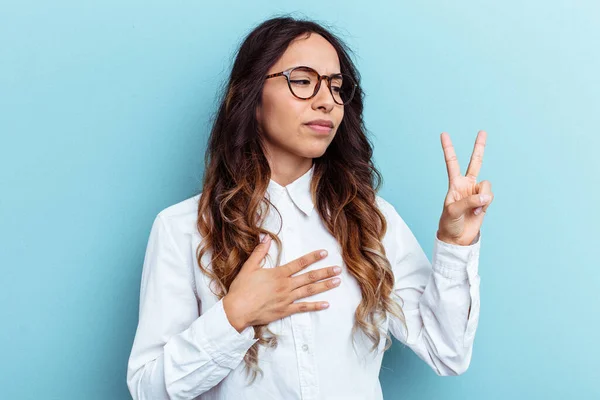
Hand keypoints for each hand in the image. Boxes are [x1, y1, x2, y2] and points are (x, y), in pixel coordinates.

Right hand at [222, 235, 341, 332]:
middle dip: (325, 272)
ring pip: (309, 291)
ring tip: (336, 282)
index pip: (299, 263)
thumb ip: (259, 252)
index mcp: (278, 274)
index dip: (313, 257)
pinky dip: (315, 306)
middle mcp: (286, 285)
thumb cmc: (241, 289)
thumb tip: (265, 237)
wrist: (237, 310)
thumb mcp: (249, 267)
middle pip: (309, 277)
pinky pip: (303, 308)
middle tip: (338, 269)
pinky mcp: (285, 311)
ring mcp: (287, 299)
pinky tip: (326, 304)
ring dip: (324, 286)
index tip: (324, 253)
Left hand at [436, 130, 493, 245]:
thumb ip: (469, 201)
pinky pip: (490, 197)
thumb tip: (486, 196)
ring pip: (487, 185)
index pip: (451, 162)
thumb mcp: (453, 211)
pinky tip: (479, 211)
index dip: (448, 148)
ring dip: (483, 197)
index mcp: (454, 184)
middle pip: (475, 162)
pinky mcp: (485, 201)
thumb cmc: (449, 224)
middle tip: (482, 131)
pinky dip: (486, 204)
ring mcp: (477, 192)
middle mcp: (466, 185)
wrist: (457, 238)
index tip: (443, 134)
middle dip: (479, 147)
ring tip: (474, 209)